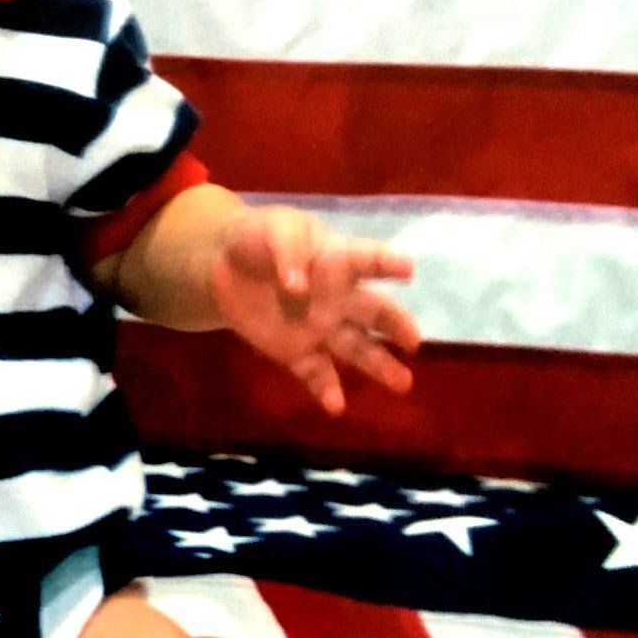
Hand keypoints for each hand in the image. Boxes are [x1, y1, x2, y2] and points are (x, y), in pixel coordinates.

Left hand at [208, 207, 419, 415]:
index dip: (386, 262)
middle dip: (396, 325)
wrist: (224, 265)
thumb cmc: (260, 238)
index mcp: (337, 260)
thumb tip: (298, 288)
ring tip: (402, 384)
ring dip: (379, 366)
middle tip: (413, 341)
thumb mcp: (275, 231)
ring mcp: (320, 327)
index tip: (407, 268)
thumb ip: (288, 255)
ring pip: (357, 348)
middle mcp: (339, 298)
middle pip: (374, 312)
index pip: (367, 260)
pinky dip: (326, 389)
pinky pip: (317, 373)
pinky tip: (336, 406)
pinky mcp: (296, 352)